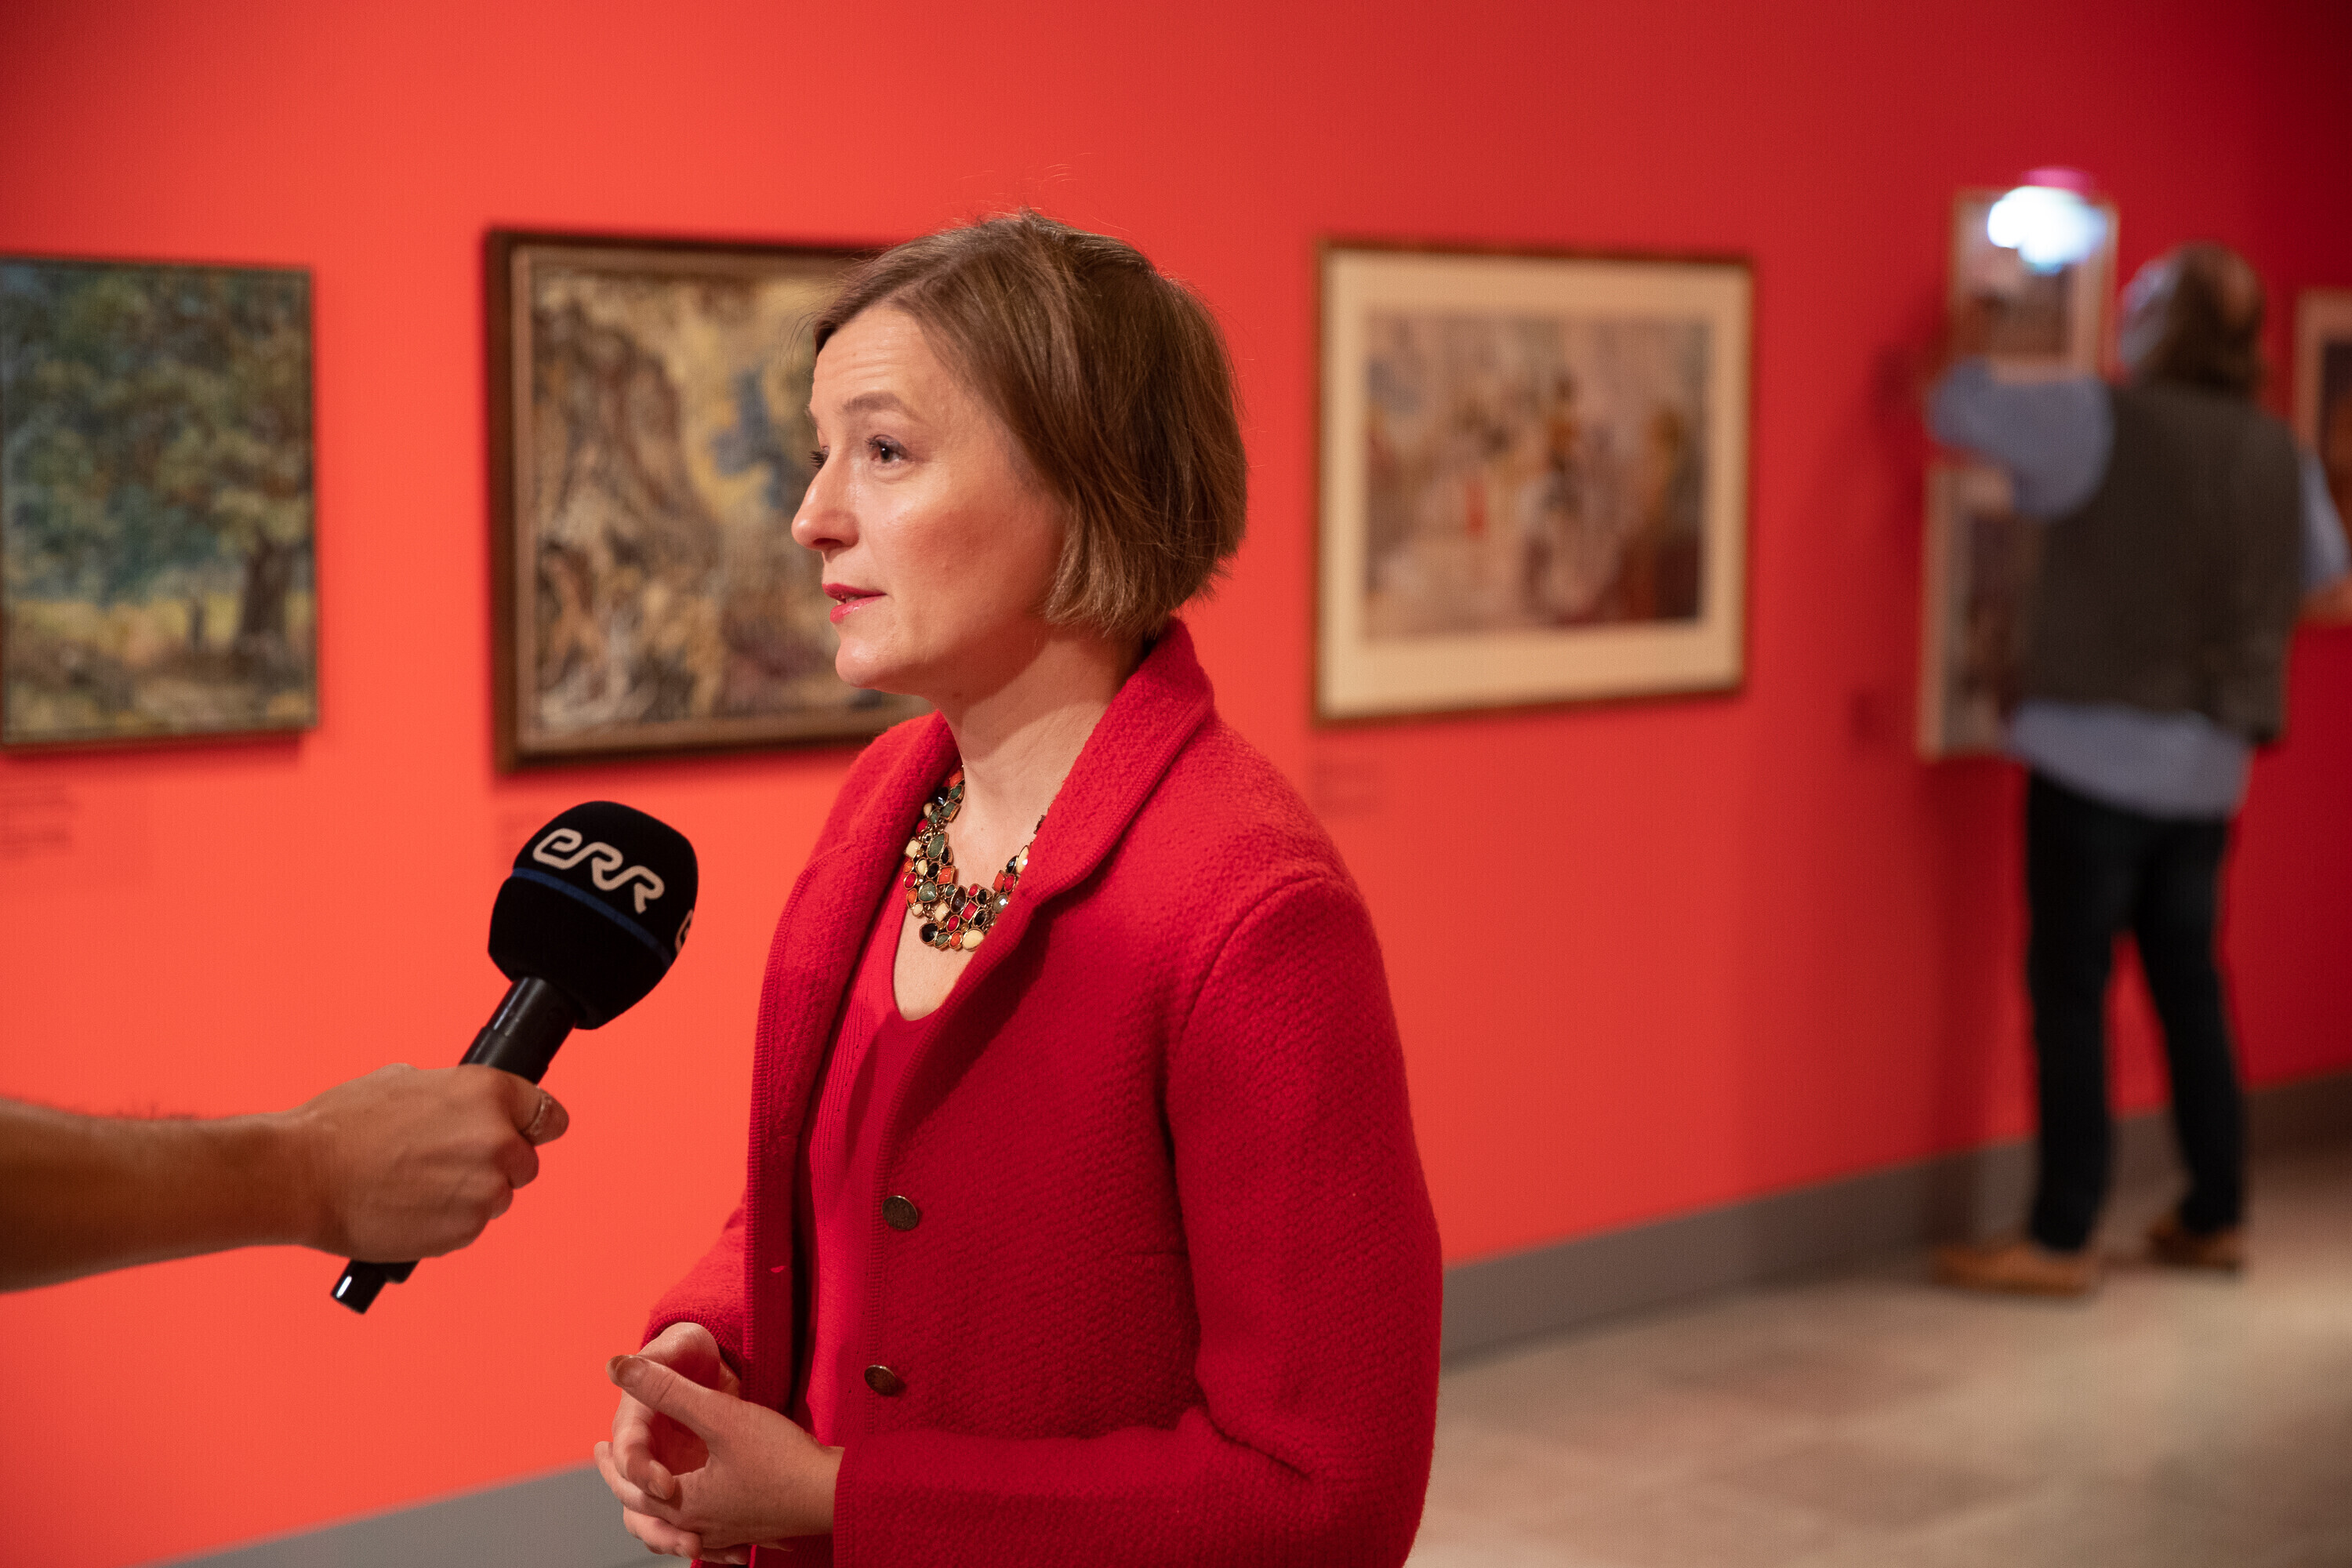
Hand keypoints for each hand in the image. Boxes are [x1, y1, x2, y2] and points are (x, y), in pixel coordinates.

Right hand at [281, 1063, 566, 1259]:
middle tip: (450, 1163)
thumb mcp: (407, 1081)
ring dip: (472, 1193)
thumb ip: (455, 1096)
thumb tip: (468, 1107)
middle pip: (526, 1161)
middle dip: (498, 1163)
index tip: (528, 1133)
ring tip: (418, 1185)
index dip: (534, 1126)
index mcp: (488, 1093)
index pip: (548, 1115)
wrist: (302, 1175)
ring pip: (499, 1195)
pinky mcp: (465, 1230)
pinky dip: (450, 1221)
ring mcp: (484, 1189)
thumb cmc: (342, 1126)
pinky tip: (412, 1207)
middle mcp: (497, 1140)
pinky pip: (471, 1225)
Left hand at [595, 1325, 840, 1559]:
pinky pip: (706, 1534)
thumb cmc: (779, 1457)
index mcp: (681, 1503)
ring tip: (655, 1486)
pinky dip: (689, 1522)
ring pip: (674, 1527)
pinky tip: (702, 1508)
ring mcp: (724, 1533)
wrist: (832, 1492)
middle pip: (647, 1512)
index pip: (629, 1486)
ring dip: (655, 1507)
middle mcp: (697, 1527)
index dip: (610, 1463)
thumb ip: (666, 1389)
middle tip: (613, 1463)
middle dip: (627, 1484)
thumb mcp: (718, 1413)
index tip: (600, 1446)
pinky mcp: (748, 1531)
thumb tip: (618, 1365)